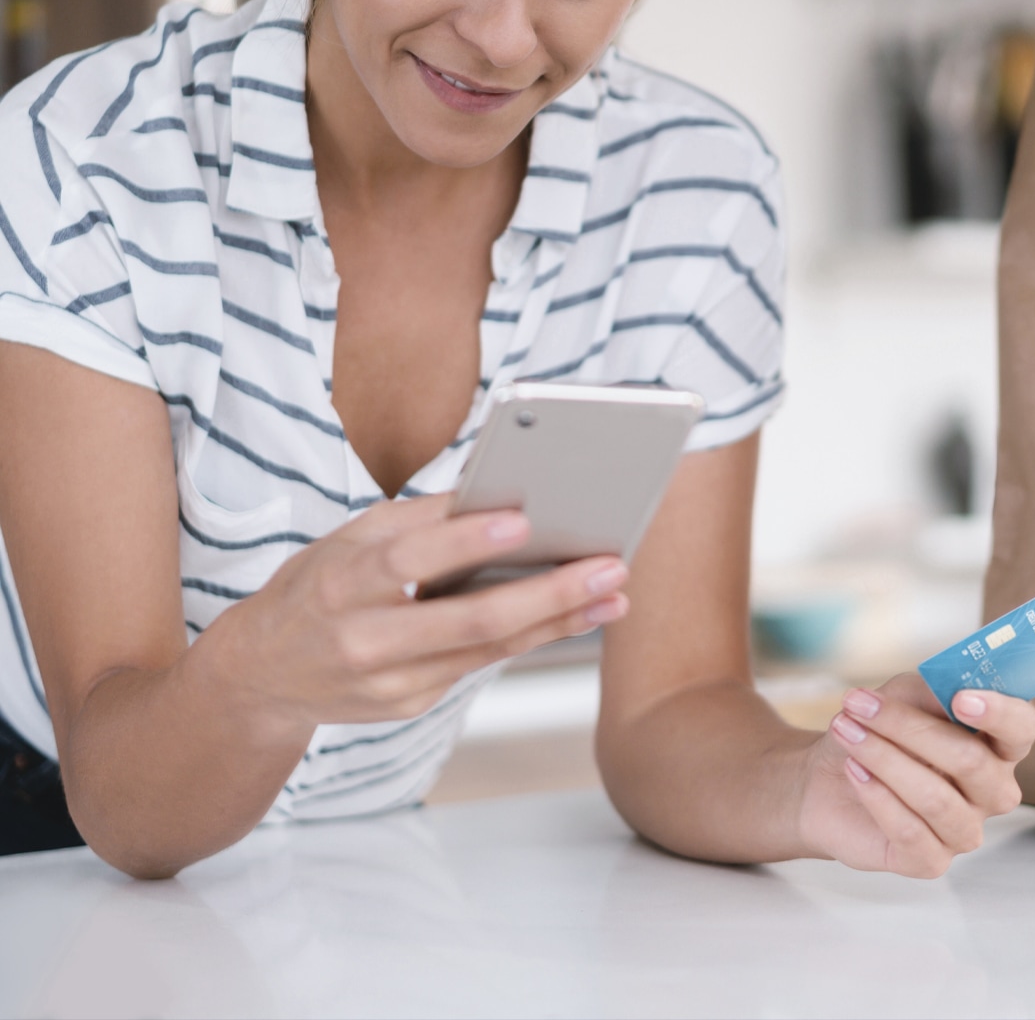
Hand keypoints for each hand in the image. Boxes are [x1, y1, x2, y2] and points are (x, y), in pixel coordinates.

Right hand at [203, 493, 628, 733]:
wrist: (258, 676)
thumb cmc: (316, 585)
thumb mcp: (346, 538)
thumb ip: (417, 520)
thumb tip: (496, 490)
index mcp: (341, 581)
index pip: (409, 558)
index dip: (465, 541)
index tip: (523, 521)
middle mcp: (363, 638)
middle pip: (468, 619)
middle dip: (548, 594)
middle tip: (609, 567)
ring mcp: (388, 682)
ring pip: (488, 649)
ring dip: (560, 620)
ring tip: (614, 593)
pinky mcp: (409, 705)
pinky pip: (480, 663)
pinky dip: (531, 636)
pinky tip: (576, 615)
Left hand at [796, 672, 1034, 877]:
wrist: (830, 778)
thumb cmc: (879, 731)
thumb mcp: (902, 695)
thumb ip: (931, 690)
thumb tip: (950, 688)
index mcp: (996, 744)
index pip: (1022, 728)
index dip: (1000, 713)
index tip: (960, 698)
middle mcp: (990, 792)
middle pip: (971, 762)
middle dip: (909, 728)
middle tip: (860, 705)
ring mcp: (964, 830)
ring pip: (936, 798)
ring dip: (883, 758)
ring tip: (847, 731)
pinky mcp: (931, 861)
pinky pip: (911, 832)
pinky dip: (876, 795)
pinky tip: (855, 770)